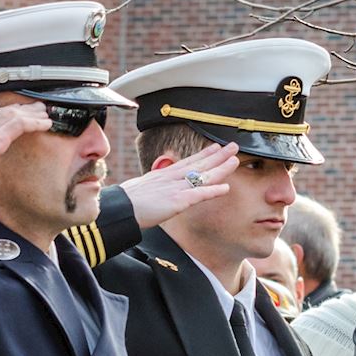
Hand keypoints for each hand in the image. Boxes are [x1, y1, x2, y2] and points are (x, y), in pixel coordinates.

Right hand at [121, 142, 239, 228]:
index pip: (188, 162)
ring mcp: (175, 188)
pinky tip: (226, 188)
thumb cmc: (126, 202)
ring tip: (235, 160)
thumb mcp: (141, 188)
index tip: (215, 147)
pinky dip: (213, 190)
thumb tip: (155, 190)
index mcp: (163, 175)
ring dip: (220, 168)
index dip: (203, 154)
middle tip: (233, 147)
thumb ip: (153, 187)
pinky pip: (199, 194)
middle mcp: (171, 178)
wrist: (120, 208)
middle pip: (199, 163)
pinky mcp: (177, 200)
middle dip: (218, 155)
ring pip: (203, 175)